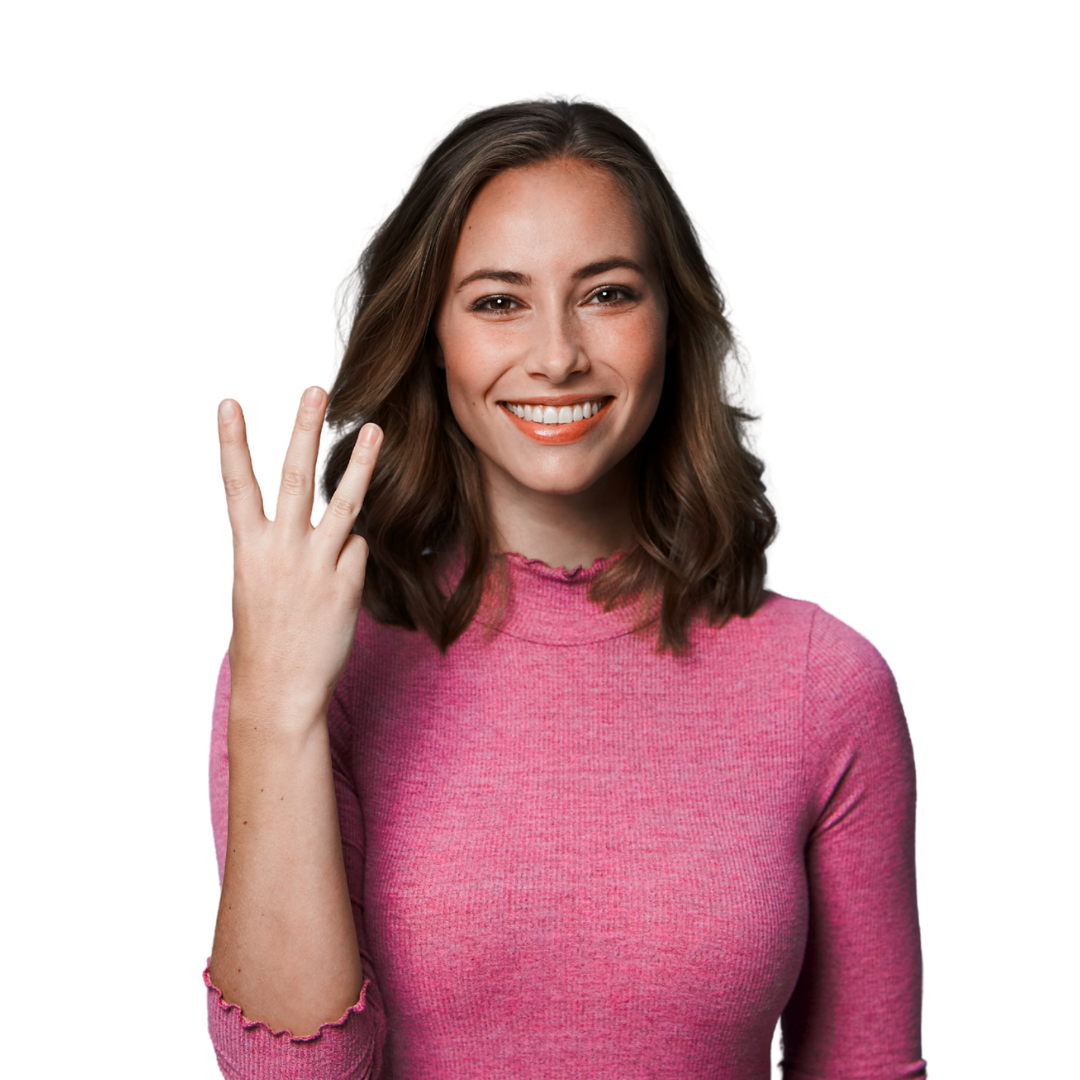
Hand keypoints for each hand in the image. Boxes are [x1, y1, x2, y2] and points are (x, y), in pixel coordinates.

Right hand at [217, 386, 381, 724]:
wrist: (279, 691)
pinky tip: (339, 583)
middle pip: (295, 476)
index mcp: (248, 550)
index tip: (229, 403)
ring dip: (360, 463)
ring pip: (345, 503)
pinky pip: (358, 552)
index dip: (232, 442)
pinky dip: (352, 558)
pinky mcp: (347, 585)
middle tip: (314, 390)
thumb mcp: (258, 587)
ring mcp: (317, 565)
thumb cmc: (265, 641)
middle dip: (303, 429)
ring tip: (375, 429)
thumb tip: (341, 531)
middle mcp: (281, 550)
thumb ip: (288, 551)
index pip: (237, 485)